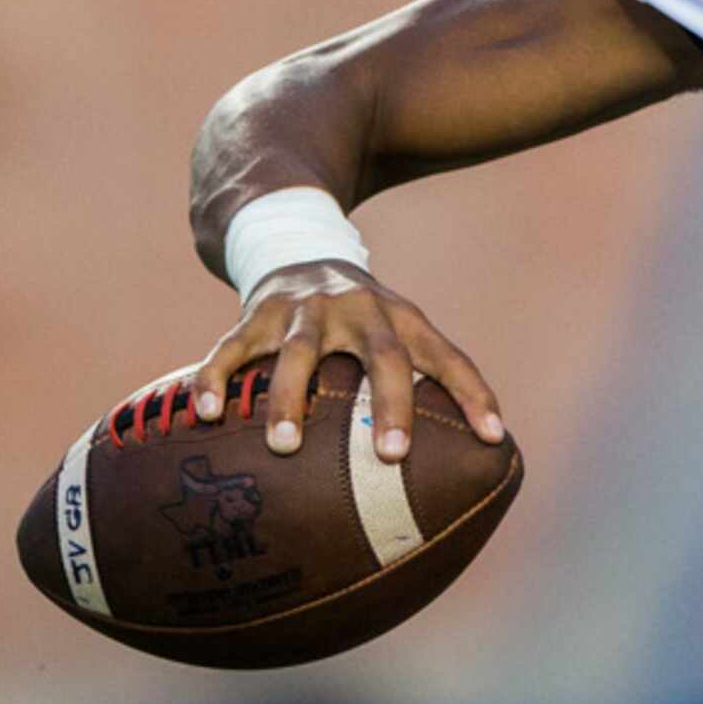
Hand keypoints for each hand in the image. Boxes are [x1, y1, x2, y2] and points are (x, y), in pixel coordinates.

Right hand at [190, 260, 504, 462]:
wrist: (299, 248)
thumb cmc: (362, 317)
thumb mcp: (398, 330)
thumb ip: (425, 380)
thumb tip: (478, 451)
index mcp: (402, 320)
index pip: (448, 358)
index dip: (475, 395)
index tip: (494, 438)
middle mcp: (360, 311)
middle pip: (383, 355)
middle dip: (391, 403)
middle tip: (394, 455)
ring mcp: (306, 311)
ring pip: (300, 353)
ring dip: (292, 399)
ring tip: (285, 447)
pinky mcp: (257, 315)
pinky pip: (232, 349)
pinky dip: (217, 379)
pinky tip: (208, 415)